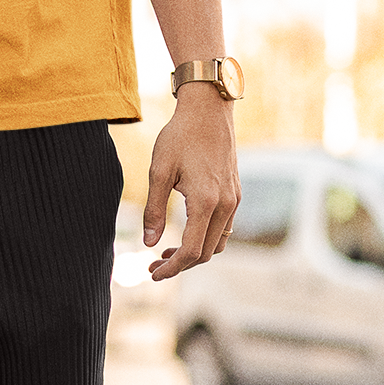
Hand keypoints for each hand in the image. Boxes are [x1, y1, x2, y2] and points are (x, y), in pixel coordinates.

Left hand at [143, 84, 239, 280]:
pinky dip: (206, 237)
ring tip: (166, 251)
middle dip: (181, 263)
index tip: (153, 274)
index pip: (192, 251)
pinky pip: (224, 227)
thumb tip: (148, 243)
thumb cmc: (179, 136)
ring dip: (195, 252)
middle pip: (207, 252)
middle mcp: (226, 204)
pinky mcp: (236, 193)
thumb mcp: (158, 171)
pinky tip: (185, 231)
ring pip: (218, 242)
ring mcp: (234, 199)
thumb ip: (153, 210)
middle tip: (153, 264)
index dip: (173, 268)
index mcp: (206, 201)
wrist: (208, 109)